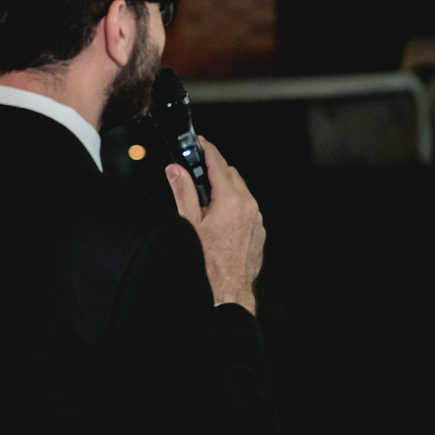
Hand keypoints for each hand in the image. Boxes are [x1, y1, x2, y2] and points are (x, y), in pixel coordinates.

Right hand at [167, 136, 264, 313]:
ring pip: (240, 191)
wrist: (227, 292)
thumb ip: (183, 192)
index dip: (206, 149)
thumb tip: (175, 169)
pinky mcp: (258, 230)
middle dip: (213, 170)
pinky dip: (233, 205)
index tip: (198, 141)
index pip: (218, 163)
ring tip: (203, 200)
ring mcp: (256, 219)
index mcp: (231, 201)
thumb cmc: (207, 263)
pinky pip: (246, 208)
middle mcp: (248, 206)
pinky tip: (217, 217)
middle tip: (194, 172)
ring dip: (223, 188)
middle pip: (231, 174)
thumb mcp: (189, 223)